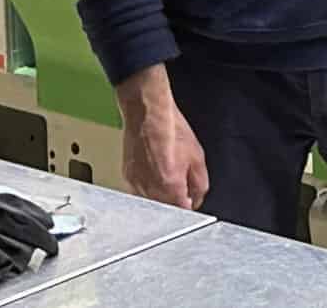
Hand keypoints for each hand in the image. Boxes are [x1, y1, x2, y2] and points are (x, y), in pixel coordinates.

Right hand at [115, 66, 206, 209]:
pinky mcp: (126, 177)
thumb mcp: (197, 158)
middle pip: (165, 209)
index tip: (191, 199)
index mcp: (170, 187)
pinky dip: (148, 187)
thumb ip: (199, 185)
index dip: (189, 205)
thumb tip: (197, 199)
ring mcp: (135, 184)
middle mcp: (149, 190)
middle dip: (175, 201)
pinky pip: (139, 191)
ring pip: (151, 202)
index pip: (182, 212)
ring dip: (160, 195)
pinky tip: (154, 171)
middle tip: (181, 184)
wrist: (148, 114)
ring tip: (166, 173)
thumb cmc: (172, 130)